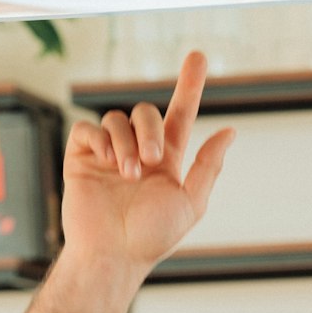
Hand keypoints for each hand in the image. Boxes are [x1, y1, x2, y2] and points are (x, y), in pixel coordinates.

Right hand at [61, 50, 234, 275]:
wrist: (113, 255)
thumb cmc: (152, 237)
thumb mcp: (190, 203)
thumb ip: (208, 166)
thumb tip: (229, 131)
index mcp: (166, 161)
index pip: (179, 115)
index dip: (189, 86)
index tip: (198, 56)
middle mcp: (138, 152)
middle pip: (146, 112)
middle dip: (151, 128)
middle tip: (154, 160)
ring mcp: (108, 154)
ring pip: (117, 119)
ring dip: (127, 142)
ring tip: (129, 174)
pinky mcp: (82, 158)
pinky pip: (88, 130)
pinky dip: (100, 139)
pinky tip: (108, 162)